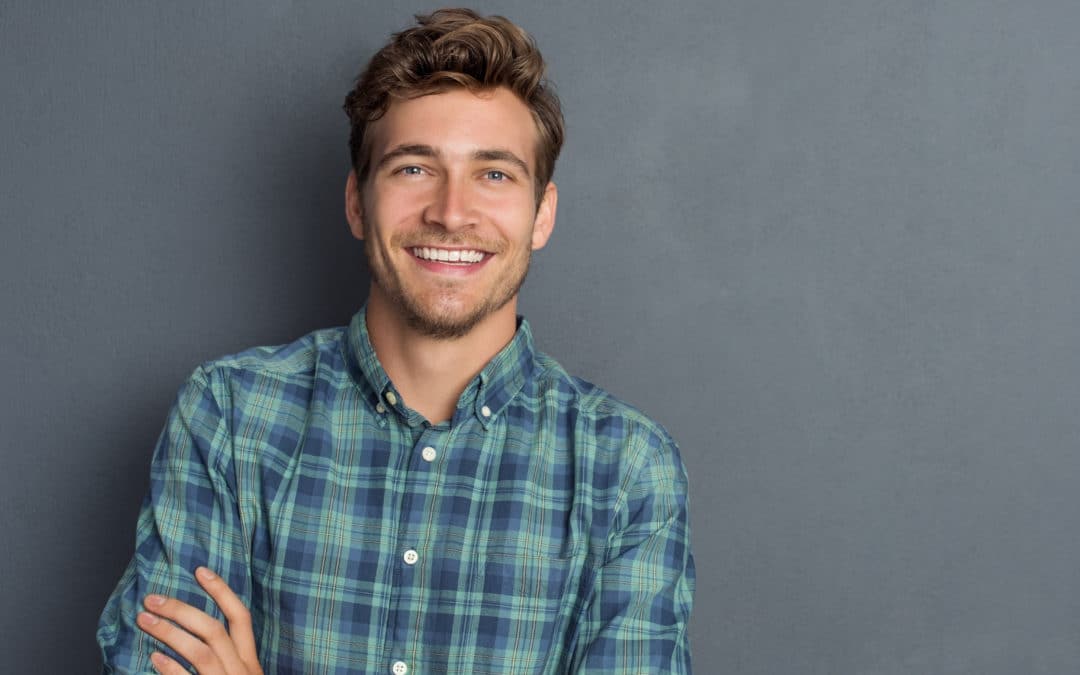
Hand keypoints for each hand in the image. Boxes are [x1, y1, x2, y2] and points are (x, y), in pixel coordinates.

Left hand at [137, 566, 262, 674]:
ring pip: (200, 652)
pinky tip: (155, 656)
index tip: (200, 571)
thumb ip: (226, 658)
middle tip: (152, 600)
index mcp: (250, 662)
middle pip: (214, 631)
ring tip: (145, 620)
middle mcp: (241, 670)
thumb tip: (197, 629)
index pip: (241, 617)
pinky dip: (171, 667)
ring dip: (169, 633)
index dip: (222, 592)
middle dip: (181, 611)